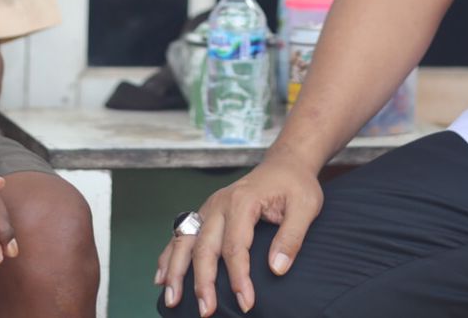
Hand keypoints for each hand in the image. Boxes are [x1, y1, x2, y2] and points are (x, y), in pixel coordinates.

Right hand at [155, 155, 322, 316]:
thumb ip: (291, 237)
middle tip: (205, 311)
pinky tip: (162, 276)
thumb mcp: (305, 207)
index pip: (235, 246)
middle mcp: (219, 204)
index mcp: (242, 201)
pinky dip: (169, 256)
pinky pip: (182, 234)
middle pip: (204, 246)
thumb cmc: (295, 185)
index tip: (246, 303)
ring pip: (185, 240)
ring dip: (176, 271)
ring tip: (172, 299)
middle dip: (202, 281)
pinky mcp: (205, 213)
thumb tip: (277, 269)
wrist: (284, 164)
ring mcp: (209, 207)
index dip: (239, 277)